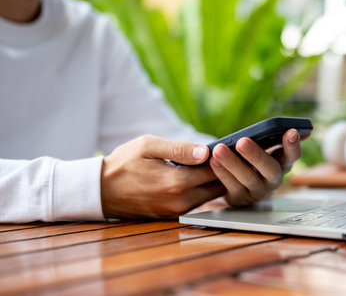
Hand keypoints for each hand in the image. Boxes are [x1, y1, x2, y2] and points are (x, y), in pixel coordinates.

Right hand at [100, 135, 224, 218]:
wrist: (101, 191)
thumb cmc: (123, 164)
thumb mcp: (148, 147)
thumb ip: (179, 149)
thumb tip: (206, 151)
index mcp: (176, 183)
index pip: (214, 170)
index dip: (223, 157)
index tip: (227, 146)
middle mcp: (180, 201)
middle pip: (217, 186)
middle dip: (222, 171)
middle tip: (223, 155)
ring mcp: (177, 212)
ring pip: (209, 196)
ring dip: (213, 181)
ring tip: (210, 163)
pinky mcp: (172, 216)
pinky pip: (197, 203)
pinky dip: (202, 190)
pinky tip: (197, 176)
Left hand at [209, 129, 309, 205]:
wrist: (240, 186)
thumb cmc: (253, 161)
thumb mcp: (265, 150)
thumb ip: (275, 140)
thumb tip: (294, 130)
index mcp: (282, 163)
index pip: (292, 155)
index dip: (293, 145)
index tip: (291, 131)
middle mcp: (273, 179)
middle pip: (270, 169)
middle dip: (256, 155)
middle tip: (242, 142)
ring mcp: (257, 191)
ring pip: (248, 179)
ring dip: (233, 163)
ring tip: (219, 149)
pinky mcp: (240, 198)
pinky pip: (231, 186)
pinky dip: (222, 172)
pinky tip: (213, 161)